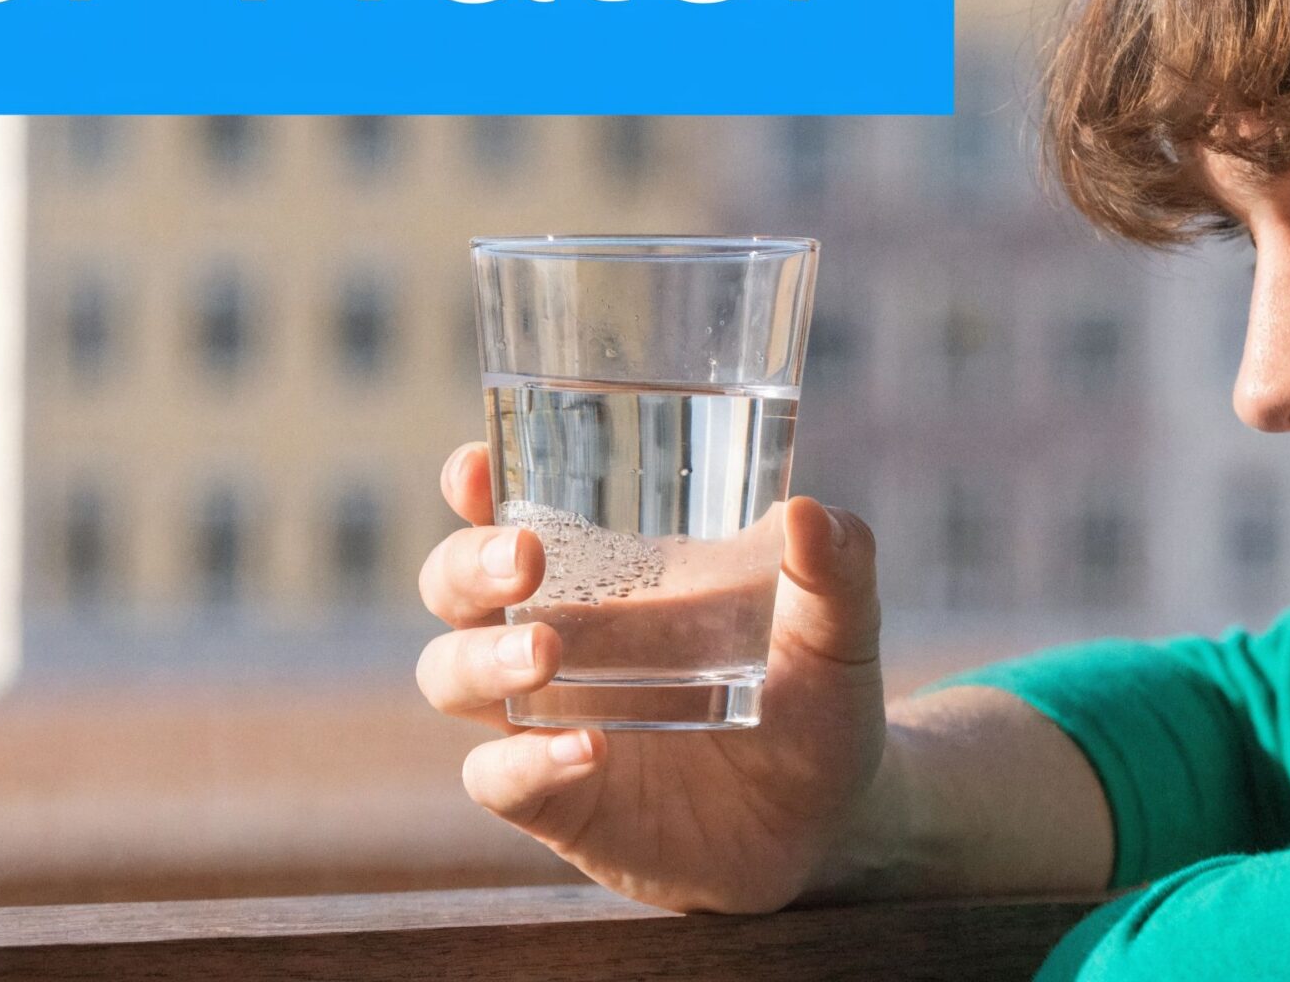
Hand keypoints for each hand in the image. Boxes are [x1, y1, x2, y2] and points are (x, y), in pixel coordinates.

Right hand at [414, 441, 887, 913]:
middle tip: (525, 558)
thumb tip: (809, 513)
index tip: (477, 465)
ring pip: (450, 677)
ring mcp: (545, 722)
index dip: (475, 485)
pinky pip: (499, 780)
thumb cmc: (814, 704)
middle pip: (452, 587)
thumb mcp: (839, 630)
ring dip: (482, 658)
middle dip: (467, 564)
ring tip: (547, 653)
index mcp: (603, 576)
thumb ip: (838, 567)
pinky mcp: (558, 802)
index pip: (506, 513)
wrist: (829, 823)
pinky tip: (587, 748)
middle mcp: (555, 639)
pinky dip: (527, 763)